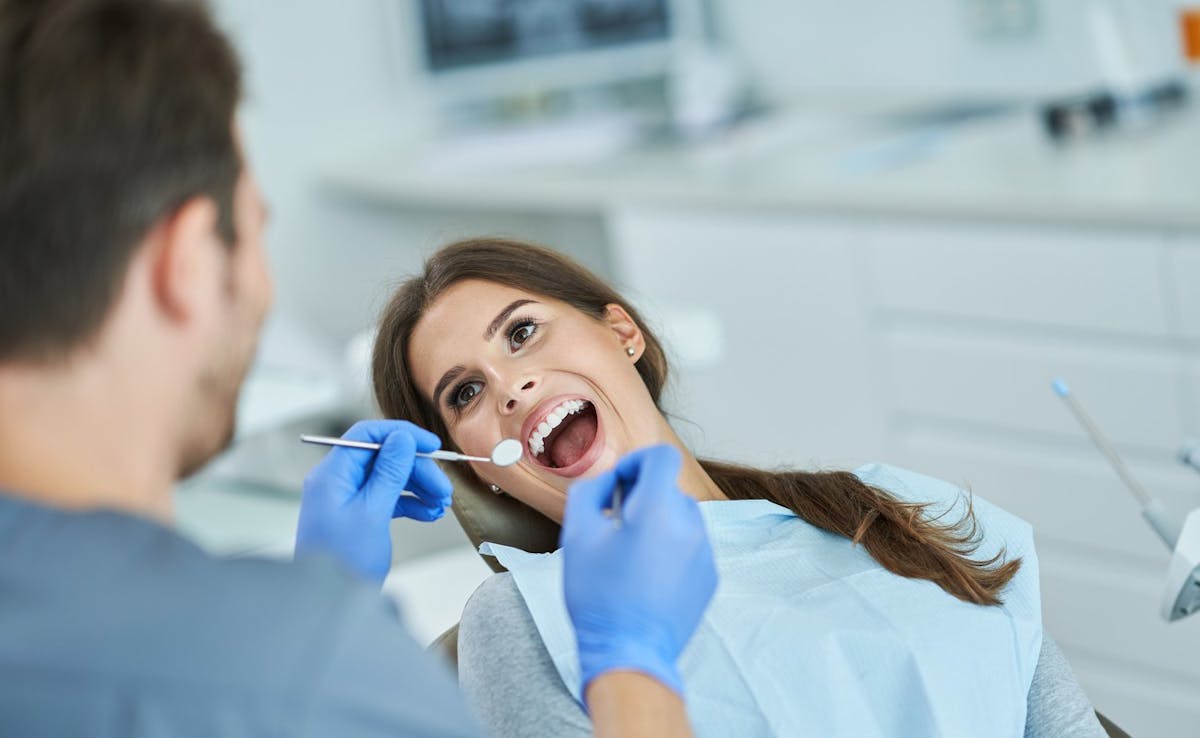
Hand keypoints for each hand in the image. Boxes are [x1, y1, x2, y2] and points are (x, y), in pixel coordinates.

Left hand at [295, 420, 452, 584]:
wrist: (328, 605)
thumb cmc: (344, 562)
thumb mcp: (372, 513)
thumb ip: (389, 473)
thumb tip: (402, 438)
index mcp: (333, 475)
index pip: (368, 436)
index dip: (401, 435)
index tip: (432, 445)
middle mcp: (337, 482)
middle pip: (383, 458)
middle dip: (417, 469)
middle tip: (444, 490)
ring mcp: (346, 499)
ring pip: (389, 478)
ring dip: (418, 487)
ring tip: (442, 505)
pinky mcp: (356, 516)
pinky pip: (387, 498)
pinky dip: (409, 503)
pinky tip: (430, 514)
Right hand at [561, 444, 716, 697]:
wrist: (629, 652)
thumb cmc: (599, 596)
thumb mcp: (577, 536)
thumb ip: (590, 492)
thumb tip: (609, 481)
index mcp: (658, 510)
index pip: (661, 458)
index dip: (636, 462)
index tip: (620, 484)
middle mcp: (690, 526)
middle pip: (669, 489)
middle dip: (642, 497)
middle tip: (616, 525)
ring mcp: (705, 552)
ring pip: (681, 517)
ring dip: (658, 522)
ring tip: (631, 554)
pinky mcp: (710, 576)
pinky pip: (691, 545)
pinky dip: (671, 548)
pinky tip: (648, 575)